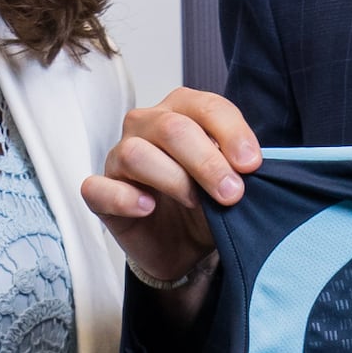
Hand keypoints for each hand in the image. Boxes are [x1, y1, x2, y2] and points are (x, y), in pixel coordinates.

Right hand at [78, 87, 258, 287]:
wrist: (183, 246)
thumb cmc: (206, 203)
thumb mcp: (232, 183)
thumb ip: (238, 167)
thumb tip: (249, 164)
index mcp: (182, 111)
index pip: (206, 106)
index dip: (232, 133)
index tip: (252, 165)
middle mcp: (147, 126)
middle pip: (172, 127)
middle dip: (207, 162)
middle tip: (232, 193)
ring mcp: (119, 157)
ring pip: (136, 153)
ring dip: (173, 179)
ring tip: (195, 202)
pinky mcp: (100, 192)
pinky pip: (99, 187)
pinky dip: (125, 198)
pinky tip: (148, 207)